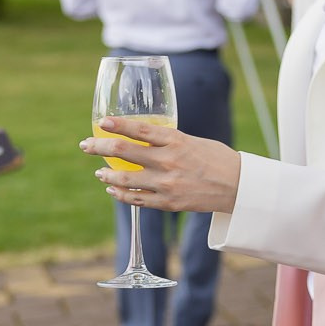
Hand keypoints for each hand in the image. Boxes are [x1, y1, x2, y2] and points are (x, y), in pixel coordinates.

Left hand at [82, 116, 243, 213]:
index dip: (116, 125)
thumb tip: (141, 138)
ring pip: (125, 180)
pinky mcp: (168, 203)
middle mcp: (167, 161)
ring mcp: (166, 184)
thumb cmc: (215, 158)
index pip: (138, 129)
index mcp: (175, 140)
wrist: (238, 186)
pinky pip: (137, 199)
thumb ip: (166, 140)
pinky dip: (121, 194)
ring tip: (99, 171)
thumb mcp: (191, 141)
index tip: (101, 122)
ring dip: (107, 174)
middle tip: (86, 145)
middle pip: (124, 152)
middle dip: (99, 147)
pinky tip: (112, 190)